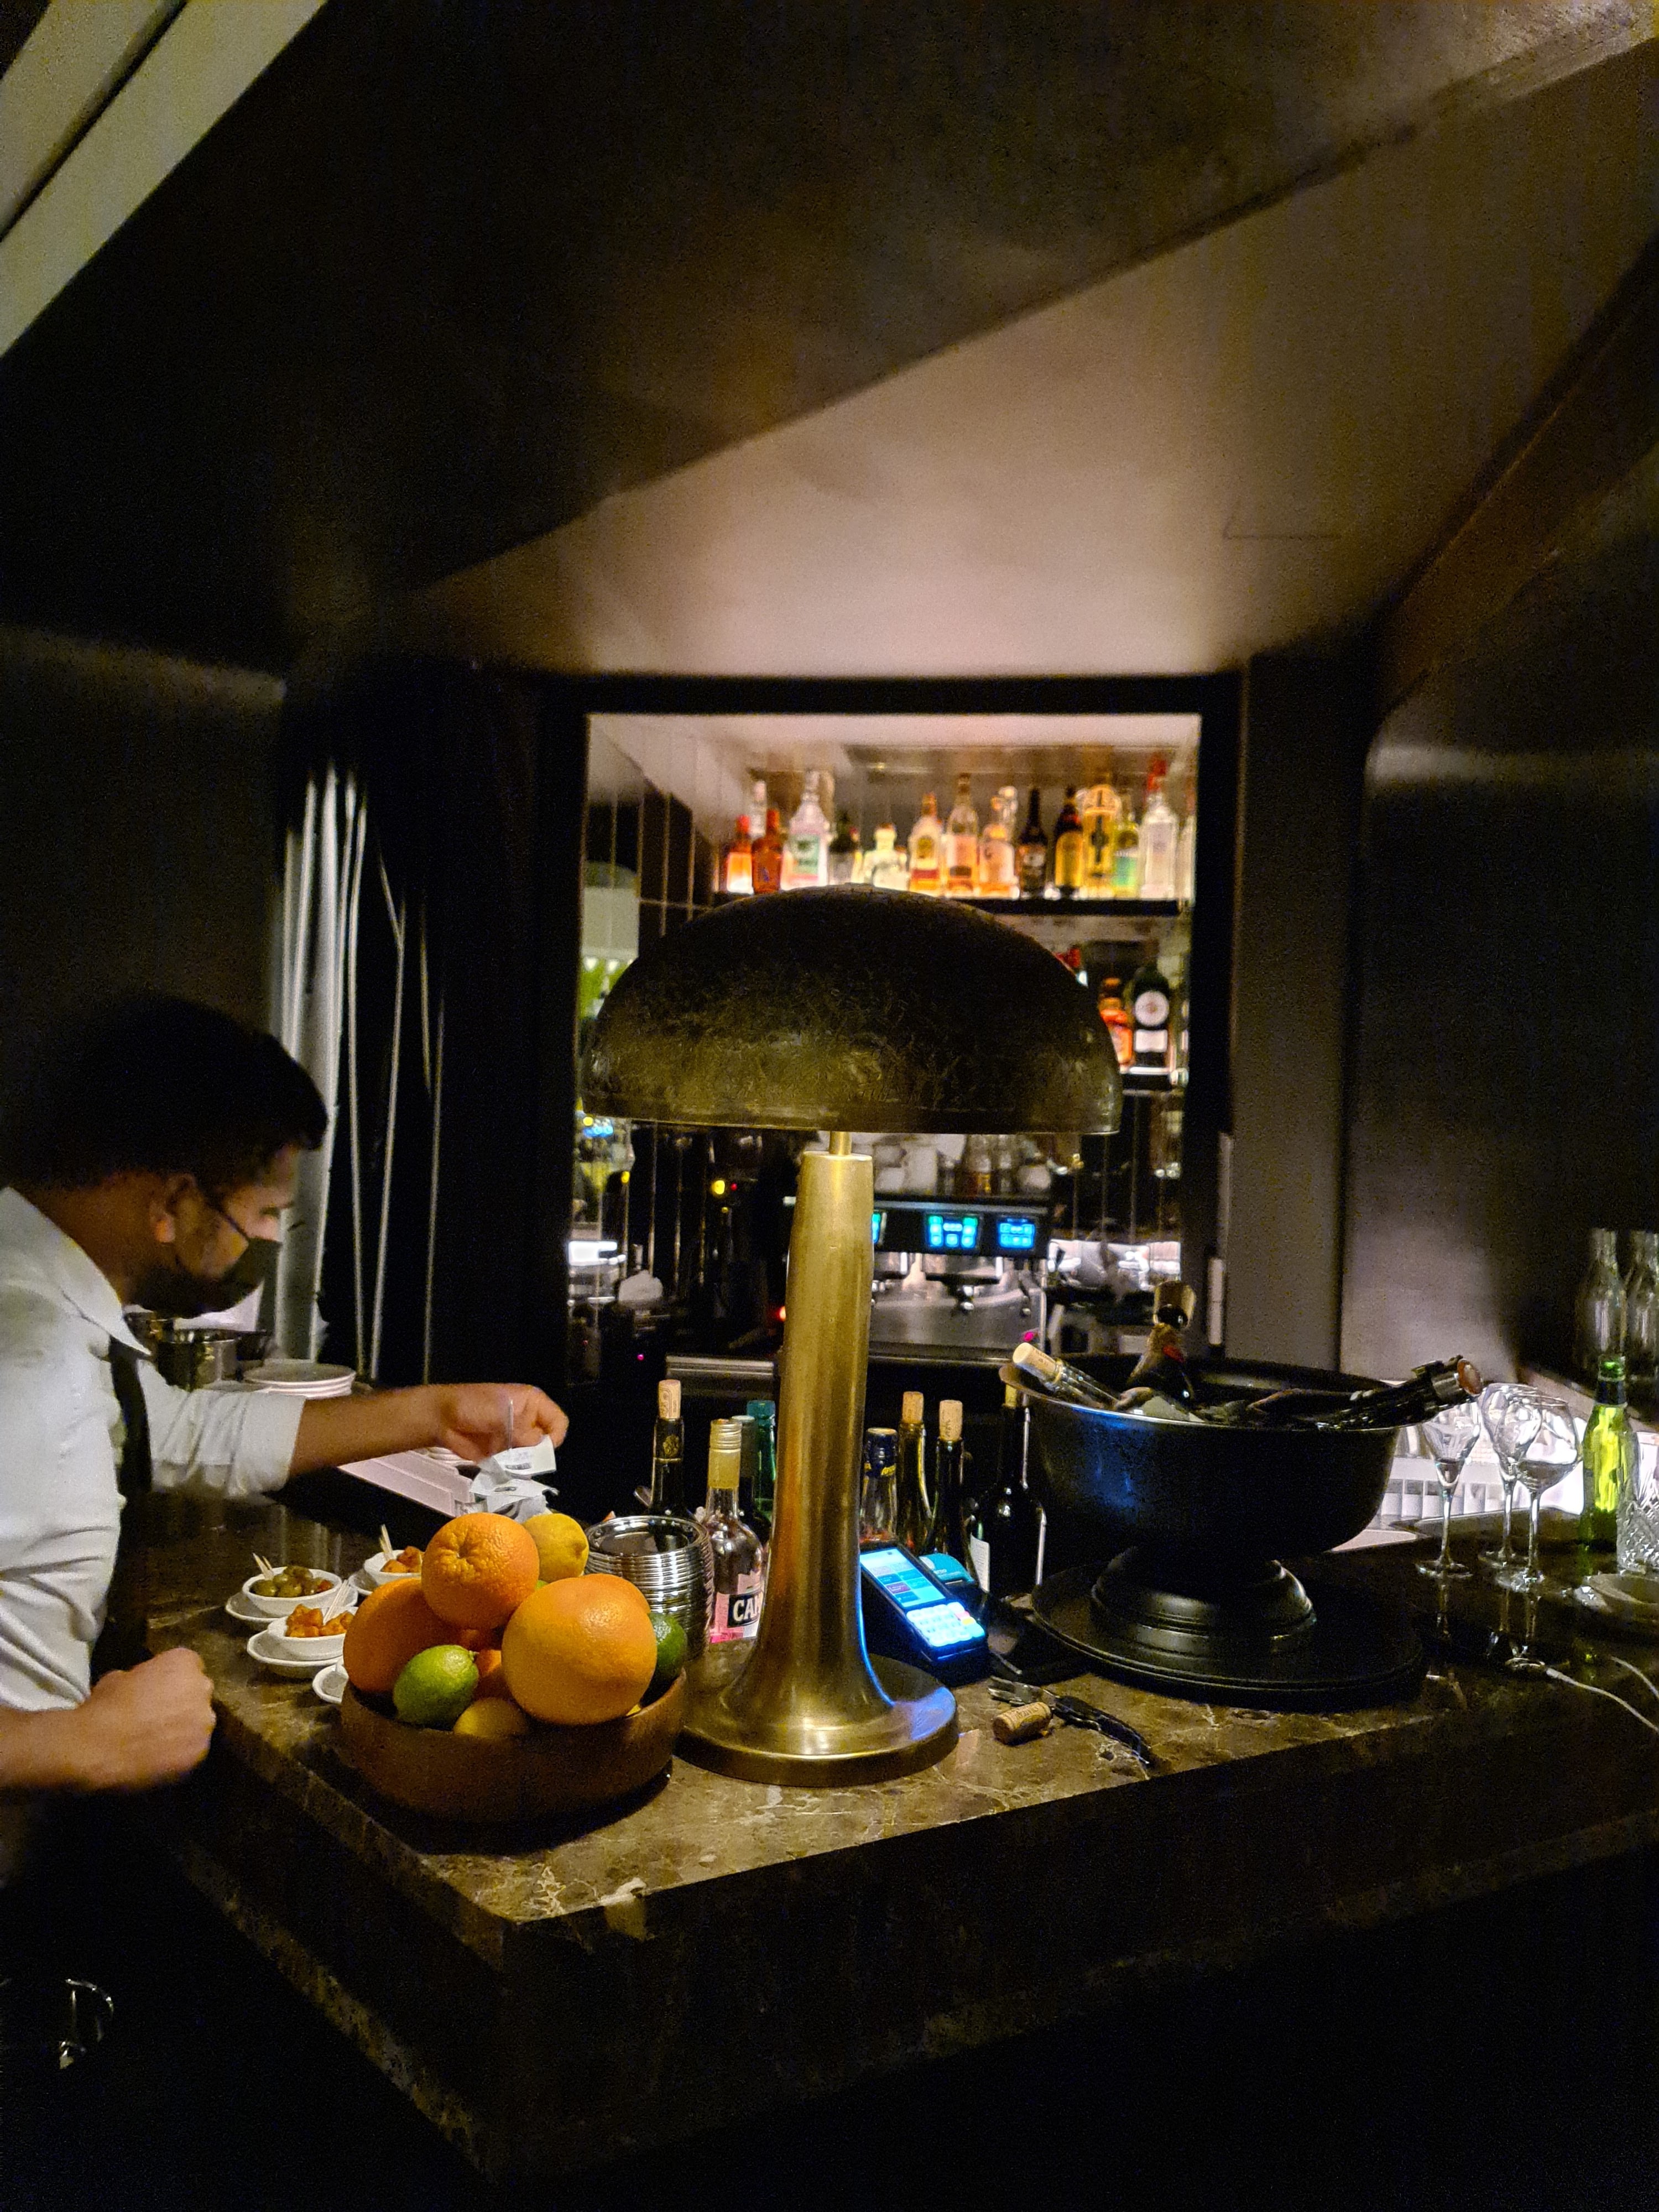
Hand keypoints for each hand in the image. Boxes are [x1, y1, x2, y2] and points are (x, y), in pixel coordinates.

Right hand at [74, 1647, 216, 1790]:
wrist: (99, 1747)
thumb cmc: (106, 1706)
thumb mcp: (120, 1676)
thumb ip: (144, 1676)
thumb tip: (143, 1686)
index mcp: (184, 1662)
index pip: (189, 1667)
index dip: (173, 1681)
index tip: (160, 1692)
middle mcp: (202, 1687)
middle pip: (198, 1694)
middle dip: (184, 1704)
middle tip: (159, 1719)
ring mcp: (205, 1721)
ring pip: (199, 1725)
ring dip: (185, 1731)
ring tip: (159, 1743)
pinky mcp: (201, 1751)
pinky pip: (194, 1751)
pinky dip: (181, 1755)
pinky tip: (160, 1760)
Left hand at [425, 1383, 567, 1460]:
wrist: (441, 1417)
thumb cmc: (472, 1406)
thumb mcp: (499, 1413)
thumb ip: (521, 1431)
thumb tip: (538, 1446)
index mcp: (532, 1403)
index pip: (558, 1421)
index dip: (555, 1436)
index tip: (541, 1448)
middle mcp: (527, 1421)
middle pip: (546, 1441)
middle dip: (537, 1453)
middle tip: (522, 1459)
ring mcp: (515, 1438)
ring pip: (531, 1456)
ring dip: (523, 1463)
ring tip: (509, 1464)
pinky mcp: (502, 1453)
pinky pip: (515, 1465)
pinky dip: (511, 1469)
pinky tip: (501, 1469)